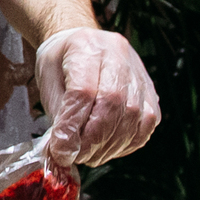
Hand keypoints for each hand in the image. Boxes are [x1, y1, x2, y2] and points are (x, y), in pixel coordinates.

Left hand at [34, 27, 159, 166]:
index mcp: (85, 46)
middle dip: (93, 140)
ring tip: (90, 155)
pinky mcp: (151, 90)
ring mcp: (138, 72)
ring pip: (134, 116)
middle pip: (112, 103)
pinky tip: (110, 147)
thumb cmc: (61, 62)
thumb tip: (63, 151)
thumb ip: (57, 115)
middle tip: (77, 156)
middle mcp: (118, 55)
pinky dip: (128, 142)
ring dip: (111, 145)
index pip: (83, 91)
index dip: (72, 127)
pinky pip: (147, 123)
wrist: (83, 42)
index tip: (61, 151)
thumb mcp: (48, 81)